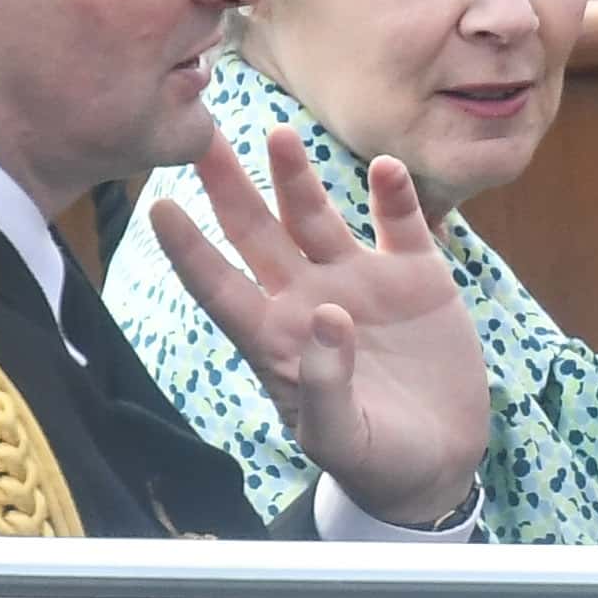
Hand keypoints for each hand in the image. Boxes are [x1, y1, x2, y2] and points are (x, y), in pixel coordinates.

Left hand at [149, 126, 490, 526]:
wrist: (439, 463)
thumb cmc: (376, 461)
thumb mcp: (343, 440)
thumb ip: (326, 387)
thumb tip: (330, 316)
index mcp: (277, 340)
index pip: (219, 286)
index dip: (189, 249)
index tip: (158, 206)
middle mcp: (309, 299)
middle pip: (256, 233)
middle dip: (227, 185)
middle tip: (202, 134)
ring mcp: (361, 283)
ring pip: (317, 217)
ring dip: (298, 176)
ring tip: (280, 135)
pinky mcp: (416, 278)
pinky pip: (401, 225)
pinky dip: (394, 196)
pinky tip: (386, 169)